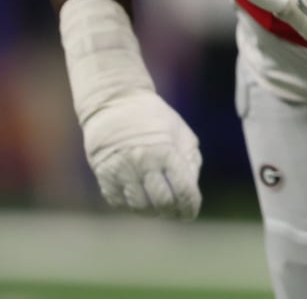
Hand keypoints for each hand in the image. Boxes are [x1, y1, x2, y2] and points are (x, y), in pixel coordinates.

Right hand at [81, 89, 201, 219]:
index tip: (190, 213)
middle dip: (172, 213)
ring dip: (151, 213)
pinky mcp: (104, 174)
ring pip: (139, 206)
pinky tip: (139, 202)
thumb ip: (190, 162)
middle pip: (161, 202)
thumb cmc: (155, 118)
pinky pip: (118, 202)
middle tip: (175, 214)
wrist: (116, 103)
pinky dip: (130, 207)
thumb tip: (190, 191)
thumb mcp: (182, 133)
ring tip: (158, 209)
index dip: (189, 207)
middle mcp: (144, 162)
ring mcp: (122, 170)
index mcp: (167, 151)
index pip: (183, 190)